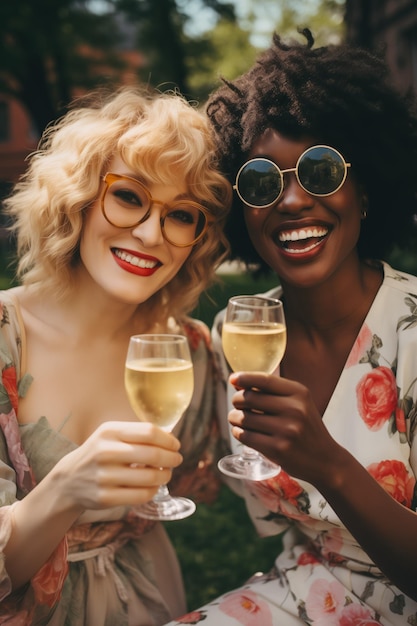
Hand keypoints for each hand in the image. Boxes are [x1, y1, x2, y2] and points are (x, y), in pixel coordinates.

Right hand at [51, 421, 182, 511]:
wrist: (68, 480)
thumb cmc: (98, 453)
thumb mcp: (111, 435)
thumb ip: (136, 433)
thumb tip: (170, 437)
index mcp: (109, 431)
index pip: (149, 432)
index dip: (168, 440)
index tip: (176, 445)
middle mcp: (105, 452)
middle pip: (152, 455)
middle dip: (171, 458)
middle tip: (177, 460)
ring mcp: (104, 476)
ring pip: (150, 478)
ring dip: (165, 476)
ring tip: (166, 474)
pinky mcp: (105, 497)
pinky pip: (141, 495)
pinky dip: (153, 491)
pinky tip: (153, 487)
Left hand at [228, 372, 342, 484]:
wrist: (325, 460)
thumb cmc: (306, 429)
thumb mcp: (299, 404)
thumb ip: (273, 392)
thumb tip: (238, 382)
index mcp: (299, 393)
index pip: (265, 380)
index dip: (245, 377)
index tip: (232, 379)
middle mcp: (294, 409)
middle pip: (250, 398)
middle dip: (237, 400)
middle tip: (236, 404)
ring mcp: (286, 430)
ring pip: (245, 418)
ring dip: (234, 417)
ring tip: (236, 418)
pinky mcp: (278, 449)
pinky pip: (246, 436)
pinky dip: (238, 432)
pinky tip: (241, 431)